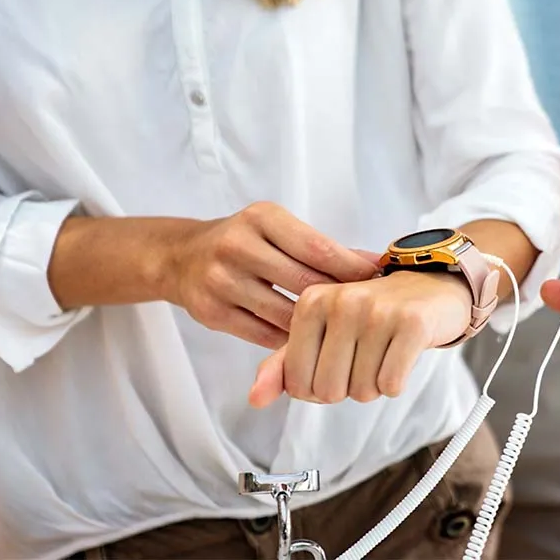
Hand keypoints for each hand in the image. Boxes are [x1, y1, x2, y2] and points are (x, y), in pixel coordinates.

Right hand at [163, 201, 379, 348]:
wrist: (180, 257)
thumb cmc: (243, 241)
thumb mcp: (276, 228)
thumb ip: (319, 246)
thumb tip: (374, 264)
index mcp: (261, 218)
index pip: (317, 248)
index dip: (352, 269)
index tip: (379, 281)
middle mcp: (237, 246)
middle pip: (304, 283)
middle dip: (340, 299)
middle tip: (368, 312)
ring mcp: (221, 282)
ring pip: (286, 315)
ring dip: (318, 326)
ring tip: (345, 331)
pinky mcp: (212, 314)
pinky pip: (265, 335)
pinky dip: (292, 341)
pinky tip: (311, 342)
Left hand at [248, 270, 473, 406]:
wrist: (432, 288)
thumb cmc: (372, 314)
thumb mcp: (323, 332)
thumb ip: (285, 364)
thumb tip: (255, 399)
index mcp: (312, 301)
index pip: (298, 383)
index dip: (319, 388)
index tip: (338, 362)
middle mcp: (342, 301)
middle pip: (330, 390)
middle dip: (349, 387)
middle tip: (365, 357)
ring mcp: (378, 311)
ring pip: (363, 391)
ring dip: (375, 384)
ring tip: (384, 352)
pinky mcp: (412, 324)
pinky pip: (392, 384)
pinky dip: (397, 382)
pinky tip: (401, 354)